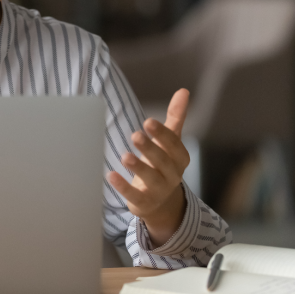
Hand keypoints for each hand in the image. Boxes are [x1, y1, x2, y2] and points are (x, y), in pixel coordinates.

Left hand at [107, 88, 190, 245]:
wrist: (161, 201)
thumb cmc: (163, 163)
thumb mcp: (170, 141)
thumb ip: (175, 117)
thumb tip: (183, 91)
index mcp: (179, 158)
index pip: (174, 145)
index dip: (162, 134)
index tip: (148, 121)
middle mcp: (172, 175)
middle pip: (162, 161)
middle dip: (150, 148)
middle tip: (135, 135)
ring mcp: (159, 191)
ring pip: (151, 179)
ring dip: (138, 168)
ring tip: (125, 156)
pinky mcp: (144, 203)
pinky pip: (134, 196)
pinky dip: (123, 187)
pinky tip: (110, 175)